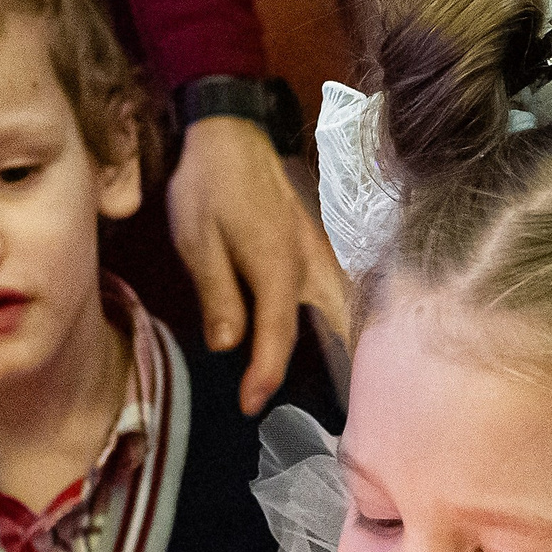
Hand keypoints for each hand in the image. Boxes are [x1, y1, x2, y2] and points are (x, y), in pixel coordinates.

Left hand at [165, 116, 349, 415]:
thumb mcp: (196, 238)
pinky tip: (350, 347)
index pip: (277, 336)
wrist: (232, 133)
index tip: (251, 407)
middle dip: (344, 374)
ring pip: (352, 313)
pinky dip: (351, 325)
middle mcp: (313, 265)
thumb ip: (217, 292)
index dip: (264, 376)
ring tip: (354, 392)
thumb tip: (227, 345)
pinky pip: (347, 296)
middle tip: (340, 418)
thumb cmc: (209, 184)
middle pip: (339, 330)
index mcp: (278, 266)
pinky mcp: (324, 250)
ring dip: (354, 351)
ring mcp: (325, 256)